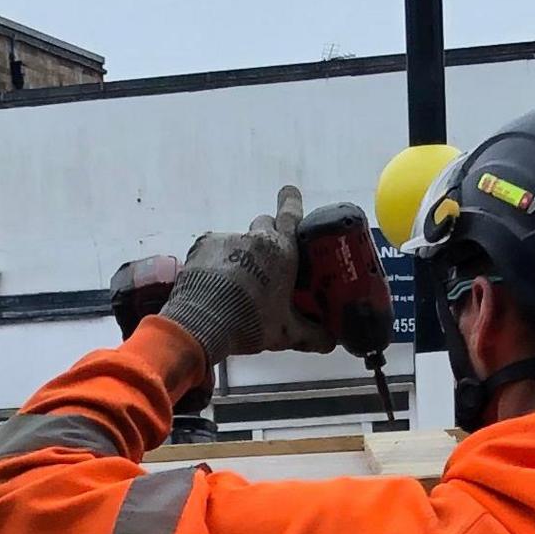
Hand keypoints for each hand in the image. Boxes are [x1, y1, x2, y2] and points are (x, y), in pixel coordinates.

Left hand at [159, 185, 314, 363]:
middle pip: (265, 224)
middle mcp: (256, 238)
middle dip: (269, 235)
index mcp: (282, 250)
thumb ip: (311, 334)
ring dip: (242, 254)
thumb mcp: (286, 333)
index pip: (291, 214)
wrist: (203, 322)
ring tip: (237, 283)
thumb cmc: (251, 322)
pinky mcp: (203, 247)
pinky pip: (215, 250)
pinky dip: (218, 262)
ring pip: (239, 240)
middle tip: (269, 259)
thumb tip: (331, 342)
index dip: (292, 201)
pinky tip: (217, 285)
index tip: (289, 191)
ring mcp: (227, 240)